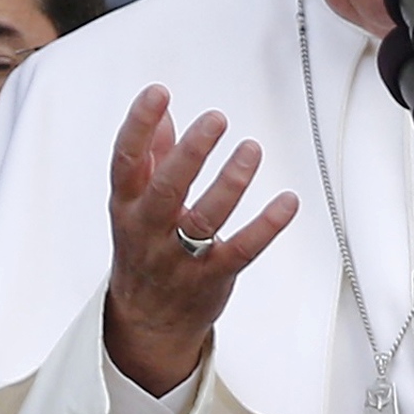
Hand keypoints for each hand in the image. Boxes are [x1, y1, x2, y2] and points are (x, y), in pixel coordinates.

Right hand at [104, 85, 298, 396]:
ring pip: (204, 219)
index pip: (125, 161)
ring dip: (230, 183)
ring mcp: (180, 257)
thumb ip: (149, 160)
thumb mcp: (134, 206)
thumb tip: (162, 116)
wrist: (147, 321)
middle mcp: (149, 231)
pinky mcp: (213, 276)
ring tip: (251, 149)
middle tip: (215, 119)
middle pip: (166, 189)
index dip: (138, 125)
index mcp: (127, 206)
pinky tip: (288, 201)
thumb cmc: (143, 251)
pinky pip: (242, 250)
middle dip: (190, 153)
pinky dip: (267, 226)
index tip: (158, 93)